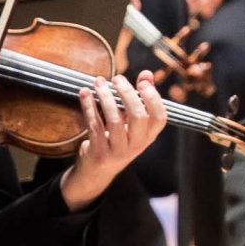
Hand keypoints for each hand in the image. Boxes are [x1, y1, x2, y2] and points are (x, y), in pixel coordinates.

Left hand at [59, 72, 170, 208]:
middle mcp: (136, 145)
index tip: (142, 82)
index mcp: (148, 136)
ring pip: (114, 120)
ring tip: (98, 82)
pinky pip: (94, 125)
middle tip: (117, 78)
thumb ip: (140, 98)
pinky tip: (85, 94)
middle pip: (138, 116)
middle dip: (127, 93)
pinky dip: (89, 107)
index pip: (159, 117)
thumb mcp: (131, 123)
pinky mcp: (99, 153)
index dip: (153, 99)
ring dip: (105, 97)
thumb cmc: (117, 140)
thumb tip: (147, 74)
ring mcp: (118, 151)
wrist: (97, 172)